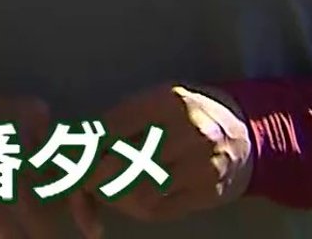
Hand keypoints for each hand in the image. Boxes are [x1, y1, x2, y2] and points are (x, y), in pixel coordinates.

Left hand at [81, 85, 251, 229]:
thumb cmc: (185, 115)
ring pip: (139, 193)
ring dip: (112, 197)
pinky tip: (130, 199)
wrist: (244, 134)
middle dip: (91, 177)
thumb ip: (118, 120)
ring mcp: (201, 165)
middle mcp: (187, 132)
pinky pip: (158, 211)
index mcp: (166, 101)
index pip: (110, 129)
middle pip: (121, 164)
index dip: (82, 148)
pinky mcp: (208, 193)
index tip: (67, 157)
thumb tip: (70, 143)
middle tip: (81, 179)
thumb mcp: (154, 101)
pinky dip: (134, 209)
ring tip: (105, 189)